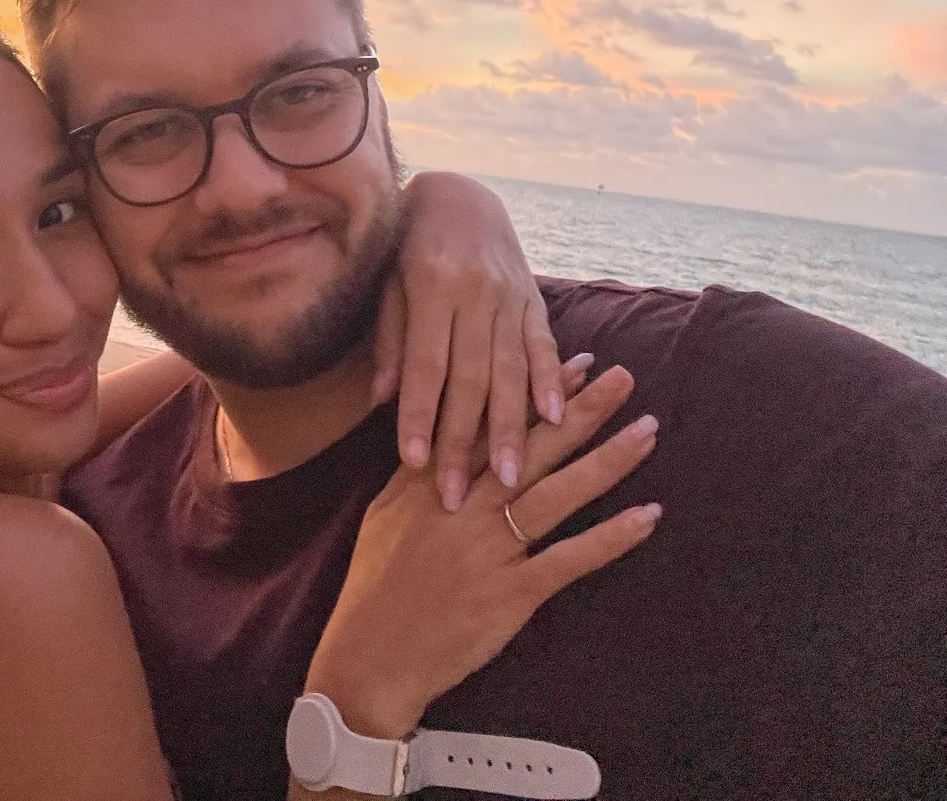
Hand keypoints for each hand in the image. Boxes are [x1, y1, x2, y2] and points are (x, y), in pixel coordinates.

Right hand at [305, 366, 660, 740]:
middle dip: (581, 409)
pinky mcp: (511, 593)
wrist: (371, 656)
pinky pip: (569, 559)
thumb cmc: (373, 586)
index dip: (534, 393)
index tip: (572, 362)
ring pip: (558, 494)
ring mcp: (490, 549)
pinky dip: (611, 538)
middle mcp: (464, 506)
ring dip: (607, 460)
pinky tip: (647, 515)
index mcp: (433, 481)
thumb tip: (442, 434)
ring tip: (647, 429)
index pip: (491, 425)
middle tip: (622, 376)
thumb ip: (419, 474)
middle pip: (531, 448)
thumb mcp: (385, 515)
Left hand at [371, 172, 564, 510]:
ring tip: (510, 477)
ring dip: (513, 428)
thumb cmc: (405, 243)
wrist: (459, 193)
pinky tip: (559, 417)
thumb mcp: (384, 280)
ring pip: (511, 369)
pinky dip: (552, 380)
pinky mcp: (534, 297)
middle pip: (470, 377)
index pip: (425, 364)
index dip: (420, 415)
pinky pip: (544, 343)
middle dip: (463, 441)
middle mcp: (474, 291)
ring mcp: (510, 294)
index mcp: (430, 284)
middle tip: (456, 496)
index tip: (414, 464)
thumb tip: (381, 399)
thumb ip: (389, 337)